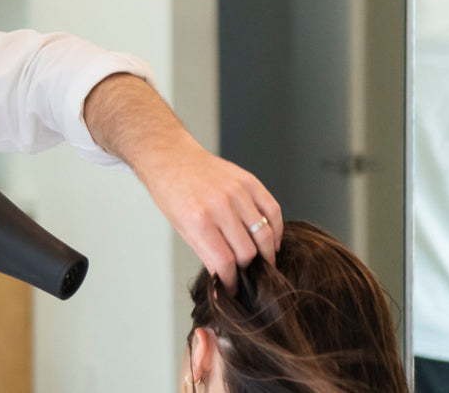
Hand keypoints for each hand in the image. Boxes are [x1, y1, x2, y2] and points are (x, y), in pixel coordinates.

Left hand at [148, 146, 281, 292]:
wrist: (172, 159)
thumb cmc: (173, 194)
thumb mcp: (182, 229)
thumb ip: (206, 255)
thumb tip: (223, 283)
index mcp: (198, 221)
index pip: (225, 262)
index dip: (231, 282)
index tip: (233, 289)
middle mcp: (220, 206)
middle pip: (247, 252)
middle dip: (248, 270)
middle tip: (246, 275)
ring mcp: (237, 192)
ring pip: (265, 234)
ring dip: (267, 254)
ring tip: (263, 263)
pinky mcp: (250, 181)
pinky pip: (274, 210)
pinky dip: (277, 230)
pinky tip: (271, 241)